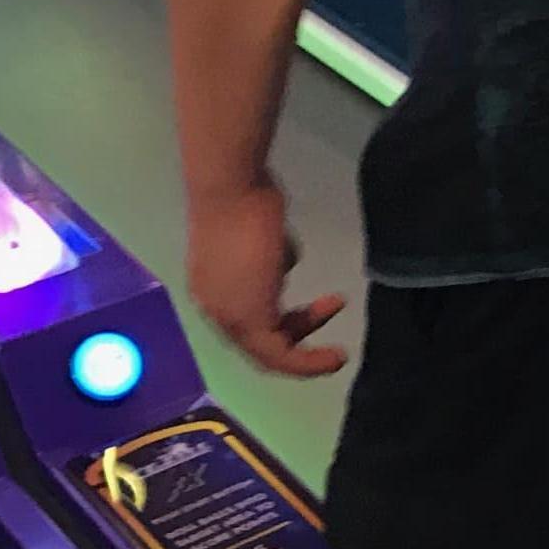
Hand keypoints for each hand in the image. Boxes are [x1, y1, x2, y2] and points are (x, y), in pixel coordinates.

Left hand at [186, 180, 348, 378]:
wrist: (229, 188)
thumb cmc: (244, 199)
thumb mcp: (260, 233)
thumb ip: (269, 256)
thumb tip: (280, 262)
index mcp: (212, 289)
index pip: (246, 320)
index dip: (281, 319)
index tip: (313, 305)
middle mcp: (216, 307)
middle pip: (259, 341)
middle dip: (300, 331)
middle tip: (331, 309)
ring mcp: (230, 315)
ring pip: (269, 351)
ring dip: (307, 343)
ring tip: (335, 304)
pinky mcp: (248, 319)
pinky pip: (280, 355)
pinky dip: (308, 359)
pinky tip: (333, 311)